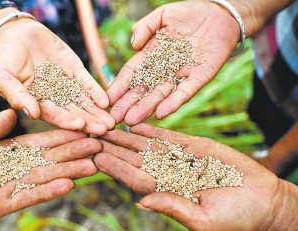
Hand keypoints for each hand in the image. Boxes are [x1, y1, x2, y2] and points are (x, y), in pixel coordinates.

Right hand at [0, 8, 114, 134]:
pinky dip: (96, 91)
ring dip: (96, 111)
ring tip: (110, 122)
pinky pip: (86, 82)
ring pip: (83, 100)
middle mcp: (53, 98)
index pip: (53, 115)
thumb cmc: (3, 58)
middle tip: (104, 130)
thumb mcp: (3, 78)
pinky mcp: (74, 69)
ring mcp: (65, 85)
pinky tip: (106, 101)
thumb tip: (33, 114)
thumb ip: (17, 95)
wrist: (15, 32)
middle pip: (73, 112)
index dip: (66, 120)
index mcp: (36, 104)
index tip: (80, 126)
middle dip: (89, 121)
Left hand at [93, 123, 292, 230]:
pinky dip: (150, 128)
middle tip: (92, 135)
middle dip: (113, 147)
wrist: (260, 200)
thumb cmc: (235, 217)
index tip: (96, 157)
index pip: (134, 179)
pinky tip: (134, 121)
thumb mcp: (203, 219)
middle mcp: (165, 175)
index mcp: (164, 193)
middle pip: (133, 159)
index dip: (115, 168)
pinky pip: (167, 135)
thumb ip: (173, 208)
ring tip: (107, 124)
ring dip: (126, 135)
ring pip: (145, 145)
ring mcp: (177, 159)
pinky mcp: (191, 145)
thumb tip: (142, 203)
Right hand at [107, 1, 240, 125]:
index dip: (119, 86)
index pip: (132, 74)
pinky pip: (185, 92)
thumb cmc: (189, 13)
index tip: (106, 100)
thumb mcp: (162, 15)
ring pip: (161, 95)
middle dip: (128, 104)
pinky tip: (161, 113)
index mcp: (151, 56)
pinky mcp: (199, 78)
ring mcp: (181, 75)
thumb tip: (134, 46)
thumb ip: (145, 27)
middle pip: (143, 89)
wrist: (220, 13)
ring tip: (131, 121)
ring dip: (146, 108)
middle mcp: (164, 70)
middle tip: (114, 119)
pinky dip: (173, 103)